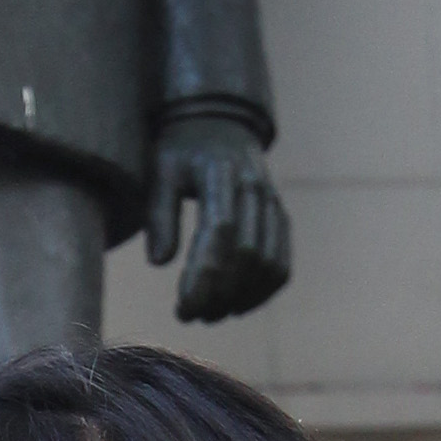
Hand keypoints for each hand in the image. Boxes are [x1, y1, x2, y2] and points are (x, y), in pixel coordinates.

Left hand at [144, 104, 290, 320]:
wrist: (218, 124)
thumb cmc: (180, 153)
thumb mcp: (159, 172)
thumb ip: (159, 214)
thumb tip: (159, 263)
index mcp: (221, 174)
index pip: (218, 231)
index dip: (204, 275)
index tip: (183, 307)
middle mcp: (254, 189)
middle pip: (246, 253)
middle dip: (220, 293)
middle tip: (191, 316)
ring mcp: (272, 204)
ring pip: (269, 262)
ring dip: (242, 298)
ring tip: (211, 315)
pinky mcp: (280, 218)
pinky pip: (282, 263)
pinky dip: (264, 292)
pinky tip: (238, 307)